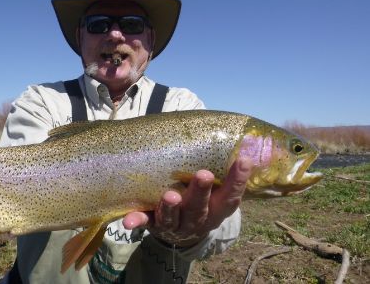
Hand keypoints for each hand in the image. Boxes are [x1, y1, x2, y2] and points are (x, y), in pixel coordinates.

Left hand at [122, 158, 252, 246]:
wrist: (182, 234)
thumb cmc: (201, 201)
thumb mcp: (215, 192)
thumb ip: (220, 169)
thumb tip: (240, 138)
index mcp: (216, 210)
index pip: (230, 197)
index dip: (238, 180)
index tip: (243, 160)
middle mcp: (197, 220)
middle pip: (199, 208)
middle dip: (200, 192)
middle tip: (203, 175)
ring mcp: (174, 224)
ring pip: (172, 217)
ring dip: (170, 207)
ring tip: (170, 196)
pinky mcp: (153, 224)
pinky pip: (145, 222)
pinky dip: (137, 221)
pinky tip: (128, 221)